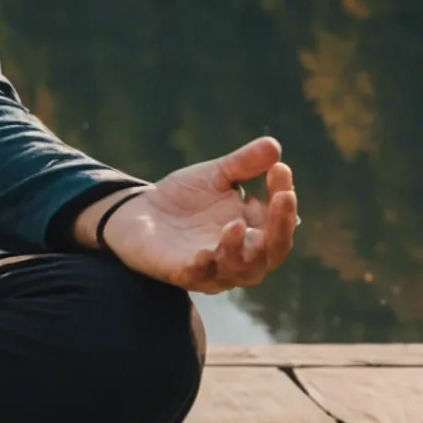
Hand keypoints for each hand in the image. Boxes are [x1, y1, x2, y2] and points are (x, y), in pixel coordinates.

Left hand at [84, 136, 296, 292]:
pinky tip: (205, 252)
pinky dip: (205, 266)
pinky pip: (200, 276)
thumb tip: (274, 146)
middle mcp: (242, 254)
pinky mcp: (183, 273)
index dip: (285, 196)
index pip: (280, 219)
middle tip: (284, 196)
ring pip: (242, 270)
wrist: (137, 212)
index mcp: (254, 229)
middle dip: (281, 225)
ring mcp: (214, 267)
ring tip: (235, 224)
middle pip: (273, 251)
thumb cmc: (185, 198)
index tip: (280, 168)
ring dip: (241, 249)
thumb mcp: (215, 175)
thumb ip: (243, 164)